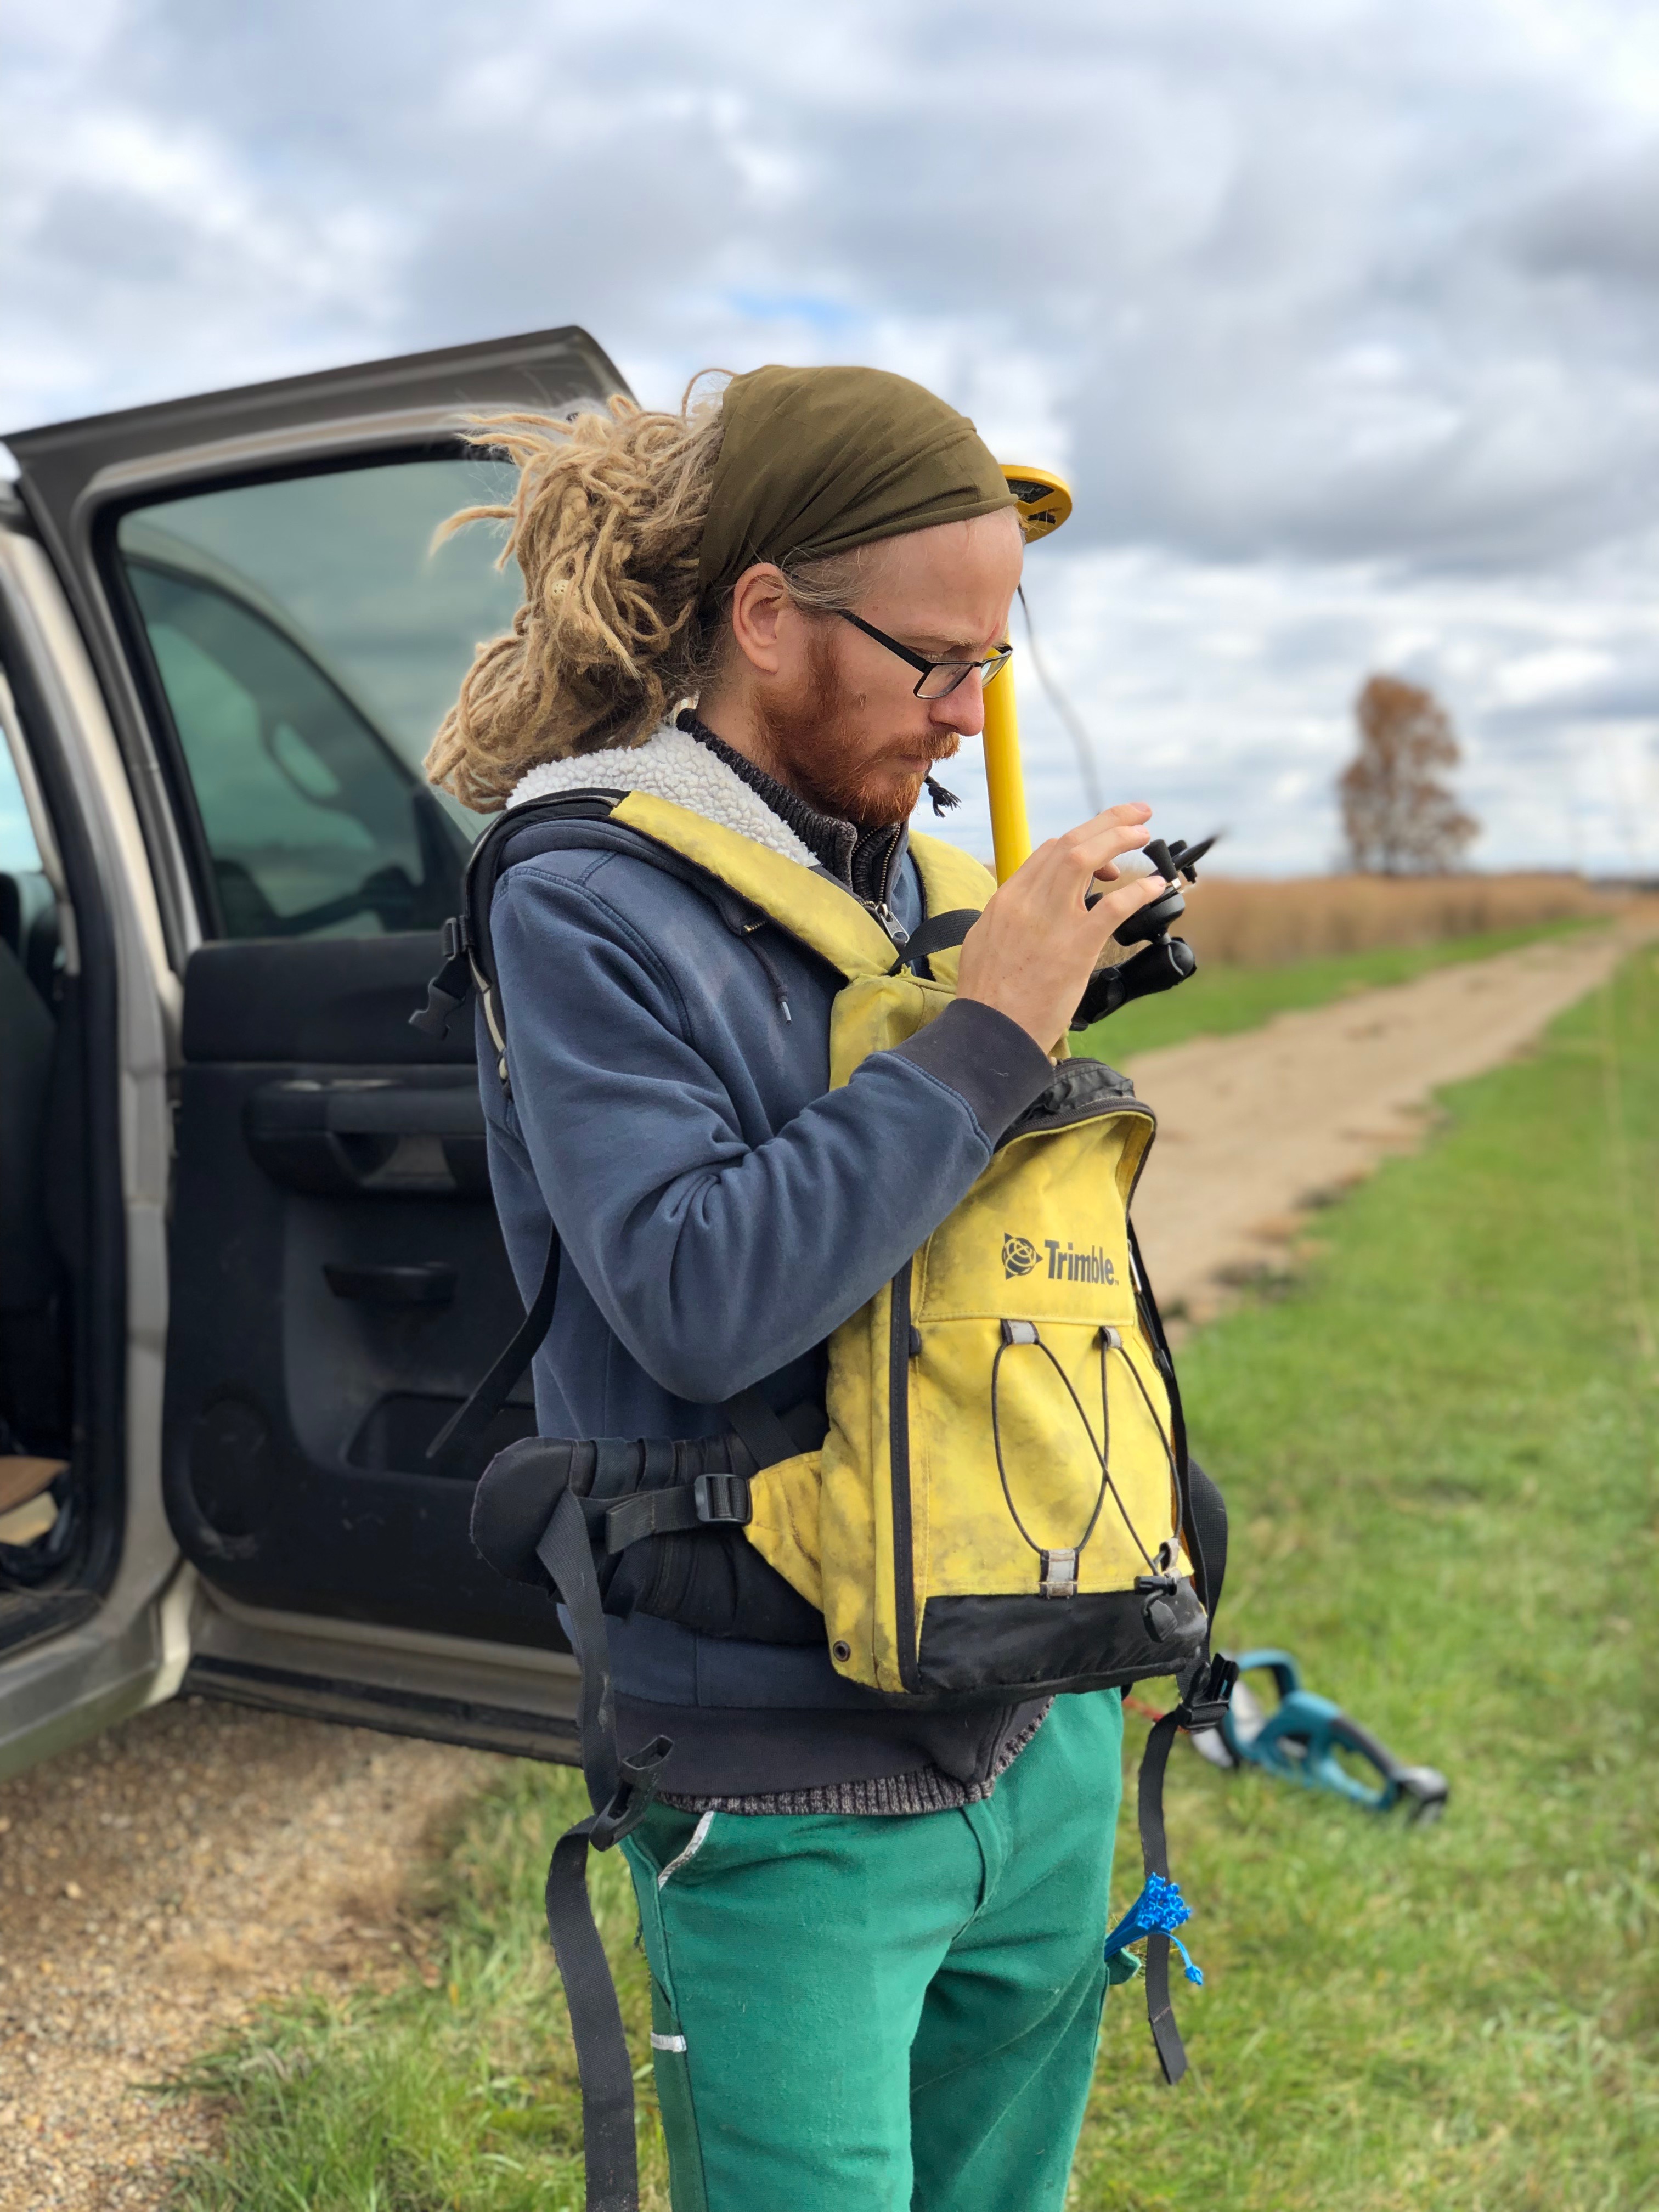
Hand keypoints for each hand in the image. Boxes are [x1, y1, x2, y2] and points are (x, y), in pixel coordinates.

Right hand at [956, 803, 1169, 1052]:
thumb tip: (1025, 910)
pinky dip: (1139, 890)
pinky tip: (1155, 887)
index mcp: (1006, 900)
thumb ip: (1008, 920)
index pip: (1046, 853)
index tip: (1103, 848)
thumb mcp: (984, 944)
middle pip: (1069, 843)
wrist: (989, 1032)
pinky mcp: (1075, 947)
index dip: (1080, 842)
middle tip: (1137, 815)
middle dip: (1108, 822)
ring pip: (1086, 858)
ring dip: (1120, 840)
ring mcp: (1051, 922)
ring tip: (1145, 836)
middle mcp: (1026, 902)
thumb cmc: (988, 998)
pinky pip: (1114, 906)